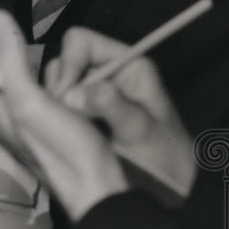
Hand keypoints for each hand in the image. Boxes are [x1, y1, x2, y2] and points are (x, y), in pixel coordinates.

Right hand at [44, 28, 196, 198]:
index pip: (81, 42)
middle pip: (64, 61)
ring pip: (57, 83)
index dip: (68, 63)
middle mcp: (107, 72)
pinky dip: (54, 115)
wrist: (174, 186)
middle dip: (60, 87)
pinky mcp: (82, 112)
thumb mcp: (141, 131)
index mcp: (127, 64)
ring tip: (66, 129)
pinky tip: (63, 134)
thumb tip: (72, 94)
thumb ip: (112, 106)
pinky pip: (57, 104)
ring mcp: (93, 92)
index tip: (62, 96)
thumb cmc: (165, 157)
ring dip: (55, 104)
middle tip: (63, 118)